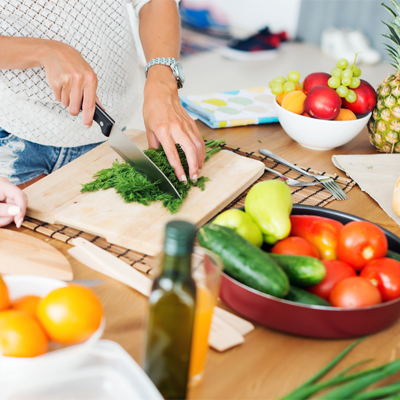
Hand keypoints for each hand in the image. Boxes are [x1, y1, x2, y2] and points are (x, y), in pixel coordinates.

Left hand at [0, 178, 27, 227]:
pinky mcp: (5, 198)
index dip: (21, 210)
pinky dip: (4, 216)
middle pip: (19, 204)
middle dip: (10, 216)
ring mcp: (7, 193)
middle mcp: (7, 187)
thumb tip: (19, 210)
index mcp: (2, 184)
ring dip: (5, 218)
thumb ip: (2, 209)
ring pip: (15, 209)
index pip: (20, 196)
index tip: (18, 222)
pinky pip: (11, 209)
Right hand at [41, 41, 97, 127]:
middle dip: (74, 110)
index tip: (87, 124)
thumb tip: (100, 109)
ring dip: (67, 100)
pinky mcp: (56, 82)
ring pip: (66, 104)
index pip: (90, 104)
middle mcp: (79, 80)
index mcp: (91, 79)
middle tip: (74, 105)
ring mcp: (67, 80)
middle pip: (75, 108)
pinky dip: (60, 95)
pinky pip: (58, 98)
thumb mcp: (89, 76)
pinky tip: (61, 84)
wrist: (57, 52)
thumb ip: (94, 94)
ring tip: (68, 87)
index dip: (88, 117)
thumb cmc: (76, 65)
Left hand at [143, 66, 205, 181]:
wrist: (162, 92)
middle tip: (193, 178)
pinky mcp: (192, 124)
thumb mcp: (148, 129)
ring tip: (198, 171)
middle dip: (193, 167)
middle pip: (189, 151)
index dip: (178, 169)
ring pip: (198, 146)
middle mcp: (176, 128)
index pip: (173, 154)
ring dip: (199, 161)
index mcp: (163, 131)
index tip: (182, 179)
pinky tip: (200, 159)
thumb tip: (157, 159)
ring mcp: (186, 126)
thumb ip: (154, 146)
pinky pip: (199, 140)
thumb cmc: (153, 109)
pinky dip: (202, 151)